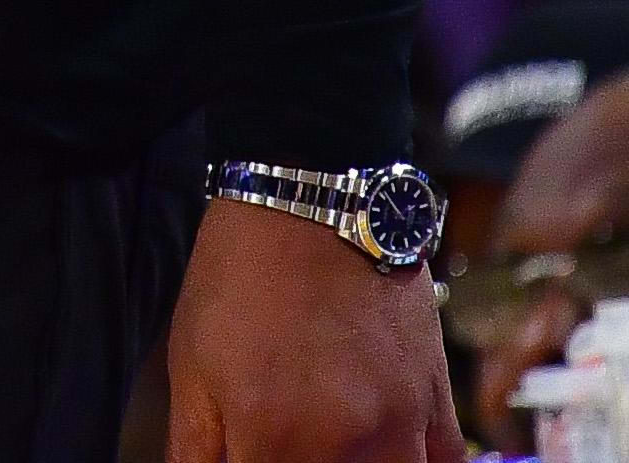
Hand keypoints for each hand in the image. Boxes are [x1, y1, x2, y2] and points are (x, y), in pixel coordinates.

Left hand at [163, 197, 466, 462]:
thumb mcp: (191, 368)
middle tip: (277, 444)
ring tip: (321, 448)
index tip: (242, 455)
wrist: (314, 192)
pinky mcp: (437, 399)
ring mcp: (401, 425)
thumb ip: (195, 452)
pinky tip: (384, 454)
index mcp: (272, 440)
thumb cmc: (241, 274)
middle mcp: (347, 445)